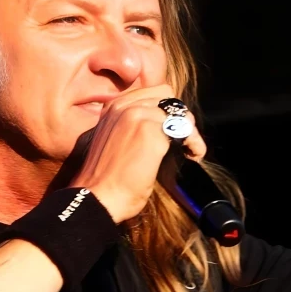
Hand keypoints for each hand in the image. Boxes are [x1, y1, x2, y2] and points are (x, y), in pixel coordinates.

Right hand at [69, 85, 206, 222]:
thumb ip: (129, 127)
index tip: (172, 129)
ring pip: (179, 112)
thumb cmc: (104, 179)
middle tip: (184, 139)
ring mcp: (136, 117)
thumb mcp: (112, 142)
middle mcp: (123, 106)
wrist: (96, 198)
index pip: (153, 93)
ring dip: (190, 131)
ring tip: (191, 149)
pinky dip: (194, 143)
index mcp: (112, 107)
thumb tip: (160, 126)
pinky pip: (184, 130)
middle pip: (168, 98)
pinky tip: (193, 155)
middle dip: (180, 117)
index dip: (167, 110)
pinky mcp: (150, 133)